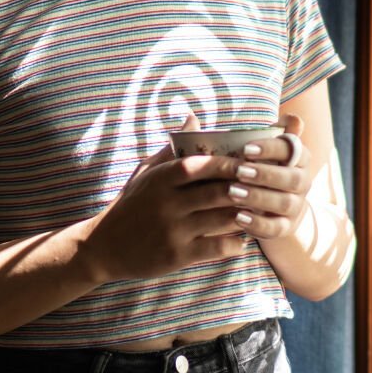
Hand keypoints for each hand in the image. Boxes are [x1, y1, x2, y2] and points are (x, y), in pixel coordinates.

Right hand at [81, 115, 283, 282]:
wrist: (102, 247)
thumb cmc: (131, 204)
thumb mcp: (146, 172)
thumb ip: (173, 148)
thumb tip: (194, 116)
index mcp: (162, 178)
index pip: (202, 164)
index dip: (231, 163)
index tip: (254, 161)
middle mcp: (167, 203)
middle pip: (217, 192)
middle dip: (247, 189)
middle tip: (269, 187)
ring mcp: (172, 230)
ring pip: (221, 220)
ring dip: (246, 216)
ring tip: (263, 211)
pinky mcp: (176, 256)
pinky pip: (215, 248)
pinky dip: (234, 243)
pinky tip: (244, 239)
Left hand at [225, 113, 311, 241]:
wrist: (274, 211)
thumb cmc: (260, 170)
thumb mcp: (262, 151)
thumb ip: (266, 132)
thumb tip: (289, 115)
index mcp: (299, 158)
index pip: (292, 149)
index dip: (271, 148)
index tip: (246, 148)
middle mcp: (302, 181)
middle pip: (292, 177)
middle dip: (266, 173)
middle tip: (240, 171)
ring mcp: (296, 206)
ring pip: (285, 202)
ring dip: (259, 197)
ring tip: (233, 193)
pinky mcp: (286, 227)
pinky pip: (276, 228)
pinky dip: (258, 224)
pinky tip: (238, 218)